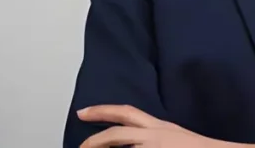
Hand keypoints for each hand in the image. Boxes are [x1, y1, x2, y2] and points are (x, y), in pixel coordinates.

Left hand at [77, 105, 223, 147]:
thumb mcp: (176, 140)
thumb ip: (159, 138)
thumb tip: (139, 141)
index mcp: (160, 128)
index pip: (128, 113)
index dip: (103, 110)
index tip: (83, 112)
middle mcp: (155, 136)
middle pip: (118, 131)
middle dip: (94, 136)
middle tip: (78, 142)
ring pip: (120, 142)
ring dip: (102, 144)